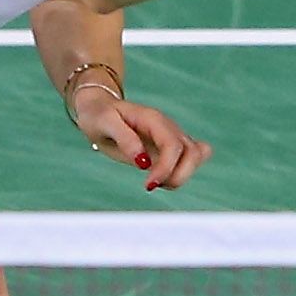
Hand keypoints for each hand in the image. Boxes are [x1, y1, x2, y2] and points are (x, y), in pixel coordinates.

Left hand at [70, 92, 211, 190]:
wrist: (99, 109)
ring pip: (196, 156)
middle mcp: (168, 127)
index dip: (166, 169)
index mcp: (154, 120)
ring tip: (154, 180)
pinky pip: (192, 158)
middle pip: (193, 152)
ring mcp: (172, 136)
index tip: (148, 185)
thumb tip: (143, 162)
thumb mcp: (104, 123)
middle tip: (151, 185)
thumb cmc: (99, 115)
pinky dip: (182, 172)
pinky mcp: (171, 147)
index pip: (173, 146)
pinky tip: (160, 176)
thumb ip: (125, 140)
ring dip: (181, 175)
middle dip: (179, 175)